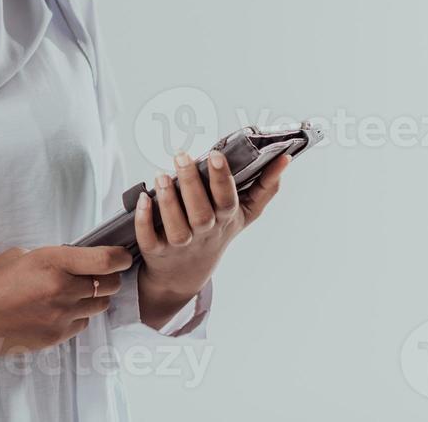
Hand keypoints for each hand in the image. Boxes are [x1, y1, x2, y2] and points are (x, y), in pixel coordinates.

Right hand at [0, 244, 132, 379]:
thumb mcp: (16, 257)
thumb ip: (49, 258)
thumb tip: (71, 260)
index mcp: (51, 262)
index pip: (105, 260)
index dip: (120, 257)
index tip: (121, 255)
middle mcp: (62, 288)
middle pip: (109, 284)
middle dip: (108, 277)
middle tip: (97, 273)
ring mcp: (61, 315)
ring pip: (100, 305)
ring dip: (94, 297)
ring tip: (75, 291)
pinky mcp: (57, 336)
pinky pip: (82, 323)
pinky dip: (78, 315)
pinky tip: (59, 309)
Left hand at [135, 148, 289, 326]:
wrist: (187, 272)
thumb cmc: (218, 232)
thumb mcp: (245, 213)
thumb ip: (265, 187)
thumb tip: (285, 159)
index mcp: (225, 220)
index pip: (227, 200)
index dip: (222, 179)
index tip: (216, 155)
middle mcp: (204, 233)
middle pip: (201, 212)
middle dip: (192, 183)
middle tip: (181, 155)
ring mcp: (180, 244)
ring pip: (176, 226)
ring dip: (169, 201)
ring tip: (162, 175)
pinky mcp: (156, 251)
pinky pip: (149, 238)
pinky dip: (145, 220)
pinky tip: (142, 198)